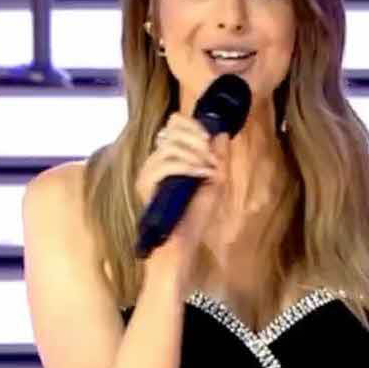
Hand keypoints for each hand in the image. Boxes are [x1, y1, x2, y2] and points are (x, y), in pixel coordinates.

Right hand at [135, 112, 229, 264]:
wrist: (182, 243)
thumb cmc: (196, 216)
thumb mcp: (215, 182)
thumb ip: (218, 157)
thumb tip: (222, 134)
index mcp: (169, 158)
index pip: (172, 125)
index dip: (190, 124)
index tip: (209, 136)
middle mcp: (155, 162)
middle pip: (170, 132)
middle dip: (196, 139)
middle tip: (211, 155)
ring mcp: (148, 174)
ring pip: (168, 148)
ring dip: (195, 154)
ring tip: (209, 169)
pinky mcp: (146, 187)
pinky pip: (165, 166)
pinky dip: (188, 167)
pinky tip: (203, 175)